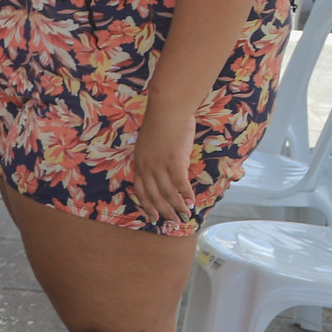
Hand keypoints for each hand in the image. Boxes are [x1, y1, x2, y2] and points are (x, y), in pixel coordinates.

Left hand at [131, 102, 196, 226]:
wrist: (168, 108)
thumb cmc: (161, 123)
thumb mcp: (149, 143)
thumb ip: (152, 158)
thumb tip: (160, 170)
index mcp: (139, 162)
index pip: (139, 190)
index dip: (146, 205)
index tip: (153, 217)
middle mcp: (147, 166)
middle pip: (153, 195)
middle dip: (163, 211)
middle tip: (172, 222)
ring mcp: (160, 164)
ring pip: (167, 192)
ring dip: (176, 206)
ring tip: (185, 216)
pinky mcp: (175, 159)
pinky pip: (180, 183)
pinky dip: (186, 194)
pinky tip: (192, 202)